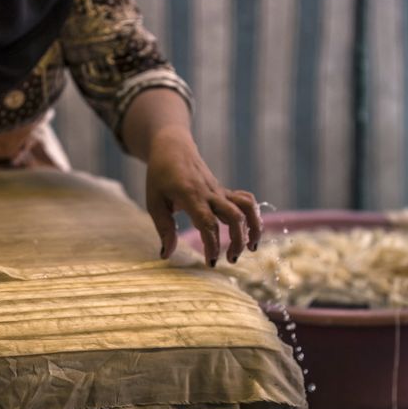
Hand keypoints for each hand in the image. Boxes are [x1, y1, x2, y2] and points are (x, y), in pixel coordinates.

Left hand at [145, 128, 261, 265]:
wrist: (173, 147)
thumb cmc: (159, 176)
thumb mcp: (154, 203)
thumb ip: (164, 229)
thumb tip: (167, 255)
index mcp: (190, 195)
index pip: (207, 223)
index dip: (212, 244)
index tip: (211, 262)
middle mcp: (210, 193)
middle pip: (233, 217)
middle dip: (237, 240)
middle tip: (231, 260)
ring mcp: (220, 190)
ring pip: (246, 206)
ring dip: (253, 227)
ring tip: (251, 247)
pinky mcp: (224, 191)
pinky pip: (245, 200)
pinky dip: (253, 215)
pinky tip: (248, 231)